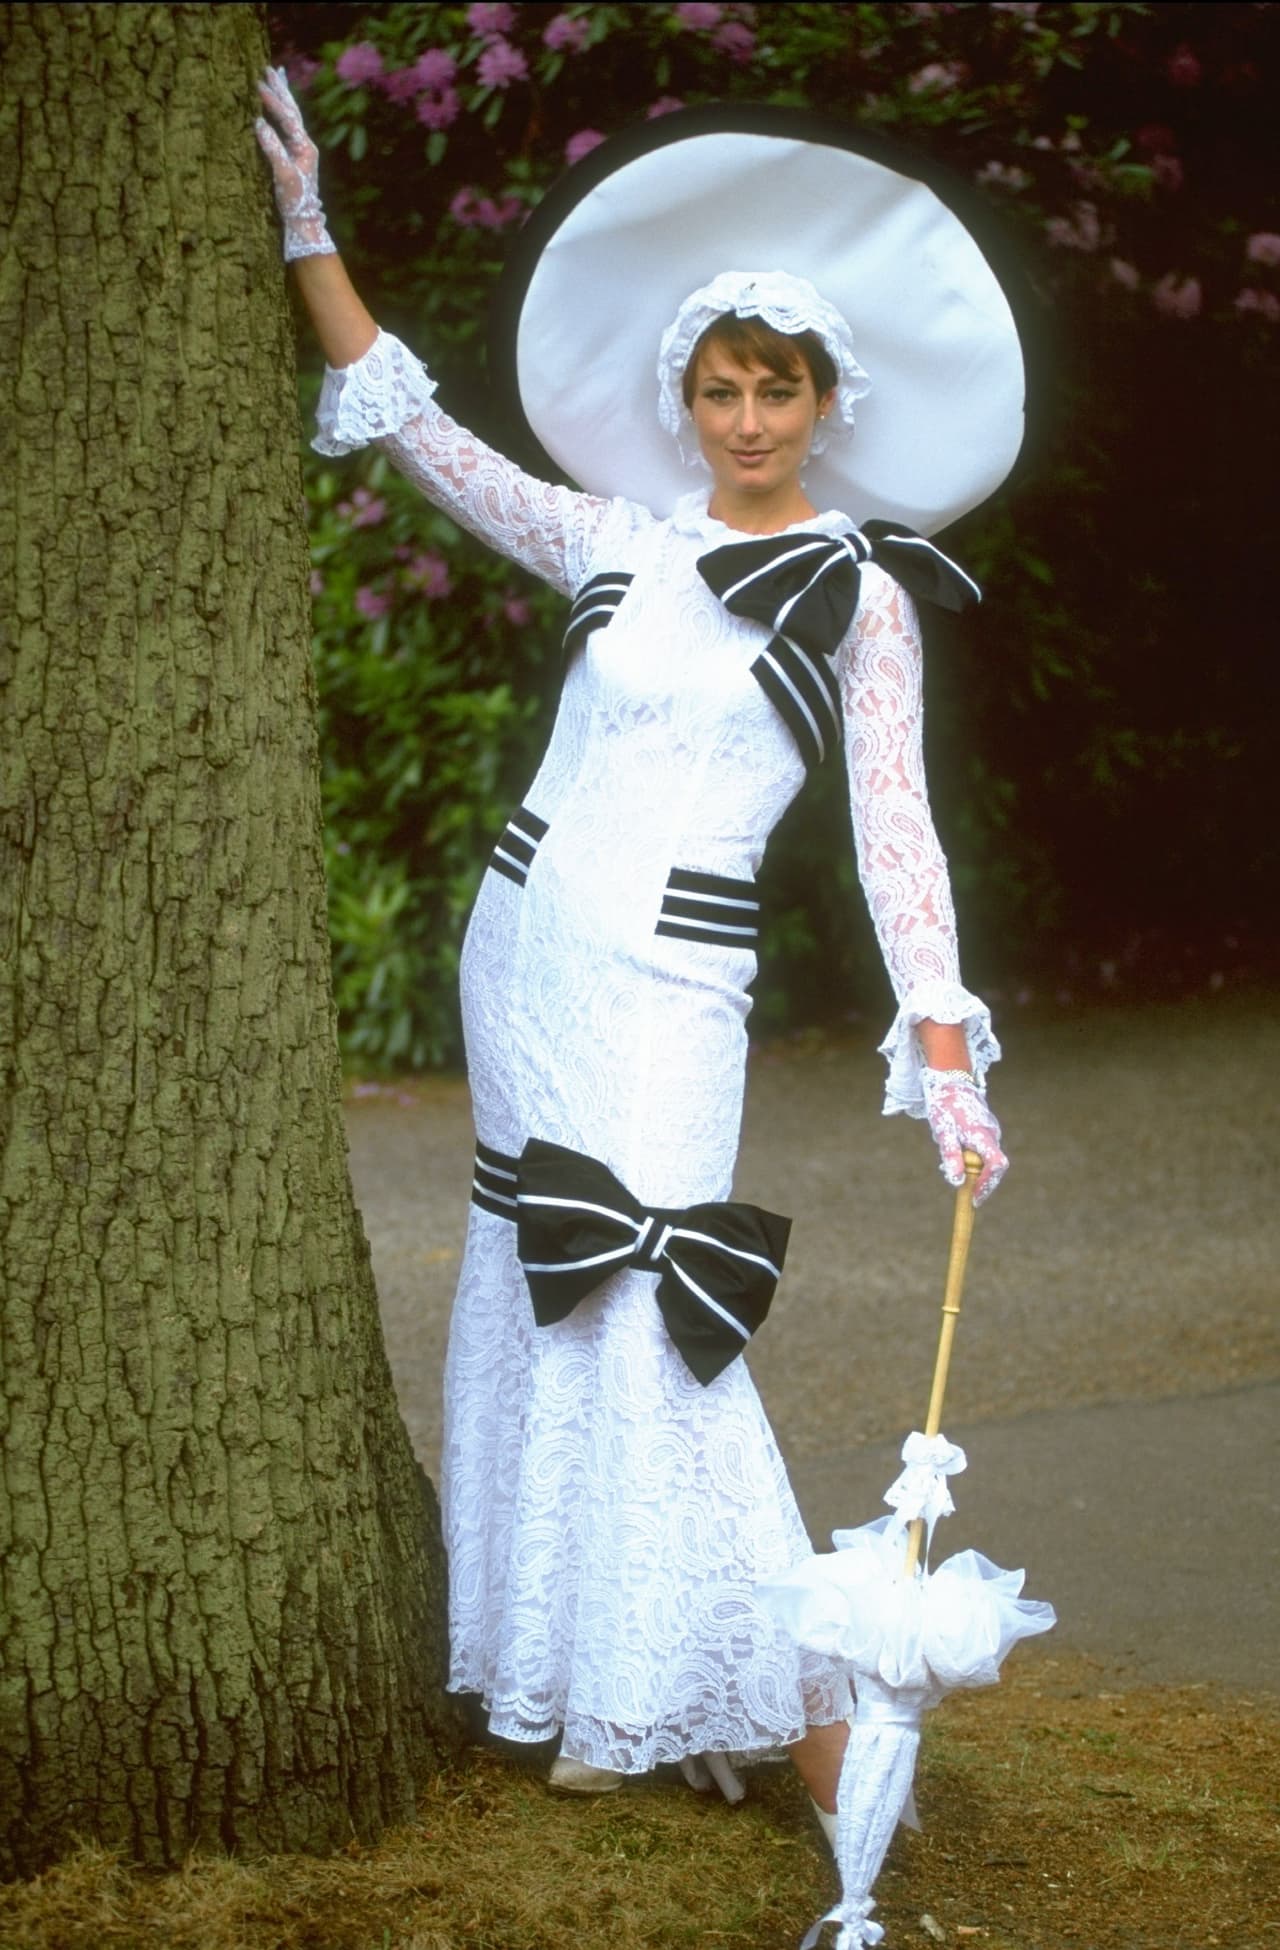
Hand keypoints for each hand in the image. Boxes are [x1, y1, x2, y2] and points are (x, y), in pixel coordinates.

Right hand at [254, 66, 334, 260]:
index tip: (258, 85)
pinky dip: (278, 114)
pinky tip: (273, 110)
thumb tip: (259, 124)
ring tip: (275, 79)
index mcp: (305, 147)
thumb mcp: (283, 175)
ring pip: (290, 117)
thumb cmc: (295, 201)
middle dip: (280, 90)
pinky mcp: (292, 157)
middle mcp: (304, 145)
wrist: (303, 221)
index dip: (273, 101)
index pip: (288, 117)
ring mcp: (299, 150)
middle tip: (270, 69)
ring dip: (282, 98)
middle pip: (292, 111)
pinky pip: (285, 128)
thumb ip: (272, 149)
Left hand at [920, 1068, 1007, 1205]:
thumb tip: (957, 1182)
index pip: (997, 1165)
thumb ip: (951, 1156)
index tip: (975, 1198)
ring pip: (988, 1159)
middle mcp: (992, 1134)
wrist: (950, 1081)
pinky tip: (957, 1152)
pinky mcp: (987, 1129)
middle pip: (995, 1166)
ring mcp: (992, 1131)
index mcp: (982, 1134)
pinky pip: (984, 1151)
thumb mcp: (943, 1132)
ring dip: (975, 1170)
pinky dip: (974, 1159)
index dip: (988, 1184)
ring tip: (953, 1165)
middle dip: (981, 1182)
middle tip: (965, 1192)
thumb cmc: (945, 1106)